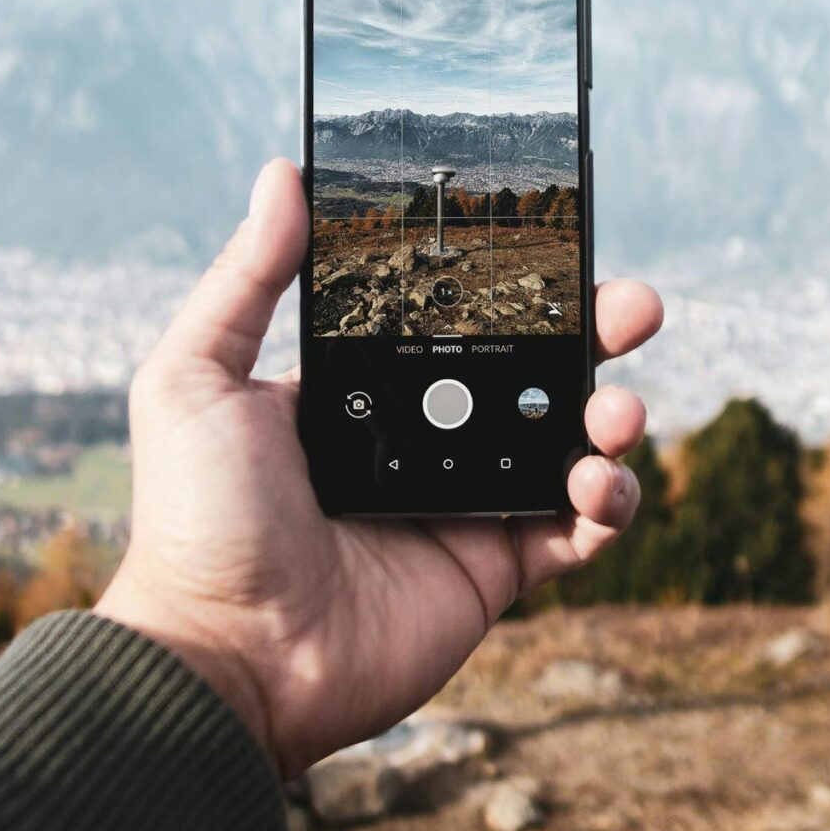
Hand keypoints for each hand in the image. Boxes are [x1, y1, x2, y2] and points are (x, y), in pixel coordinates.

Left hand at [98, 158, 663, 777]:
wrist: (226, 657)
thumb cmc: (196, 521)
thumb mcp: (195, 379)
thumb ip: (246, 279)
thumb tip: (283, 173)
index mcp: (360, 391)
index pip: (453, 319)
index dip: (511, 285)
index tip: (558, 243)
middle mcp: (420, 440)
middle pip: (530, 371)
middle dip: (593, 334)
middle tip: (634, 305)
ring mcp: (462, 505)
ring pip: (567, 443)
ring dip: (612, 416)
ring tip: (614, 410)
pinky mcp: (493, 573)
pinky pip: (577, 531)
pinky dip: (609, 504)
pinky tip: (598, 482)